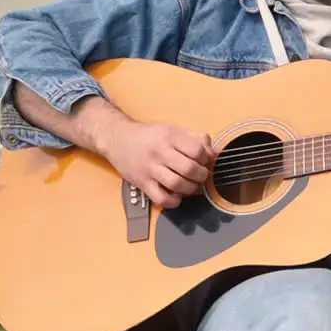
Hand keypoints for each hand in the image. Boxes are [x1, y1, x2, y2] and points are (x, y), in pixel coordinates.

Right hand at [101, 121, 215, 208]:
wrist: (118, 139)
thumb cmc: (149, 135)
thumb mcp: (172, 129)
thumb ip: (194, 138)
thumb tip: (212, 153)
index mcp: (170, 136)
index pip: (197, 150)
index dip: (207, 158)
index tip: (206, 161)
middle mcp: (159, 152)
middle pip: (189, 169)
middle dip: (202, 175)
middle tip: (202, 176)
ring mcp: (150, 169)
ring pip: (177, 184)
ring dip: (191, 189)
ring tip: (193, 186)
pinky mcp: (142, 183)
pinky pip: (161, 198)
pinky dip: (174, 201)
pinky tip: (178, 196)